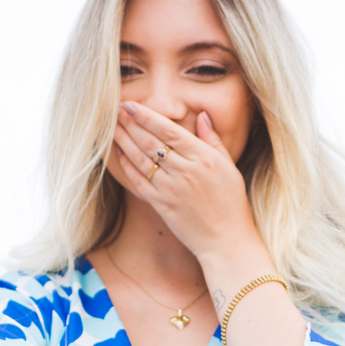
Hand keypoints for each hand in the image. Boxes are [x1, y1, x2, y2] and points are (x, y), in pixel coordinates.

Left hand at [113, 102, 259, 267]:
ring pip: (141, 159)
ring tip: (112, 127)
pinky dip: (127, 166)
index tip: (131, 105)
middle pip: (150, 142)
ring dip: (124, 140)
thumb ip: (213, 140)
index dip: (146, 116)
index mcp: (203, 158)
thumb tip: (202, 115)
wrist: (226, 240)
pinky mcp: (161, 205)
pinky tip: (120, 153)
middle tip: (115, 110)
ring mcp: (171, 189)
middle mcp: (185, 171)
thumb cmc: (231, 203)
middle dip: (130, 124)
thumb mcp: (229, 167)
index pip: (168, 130)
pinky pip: (139, 181)